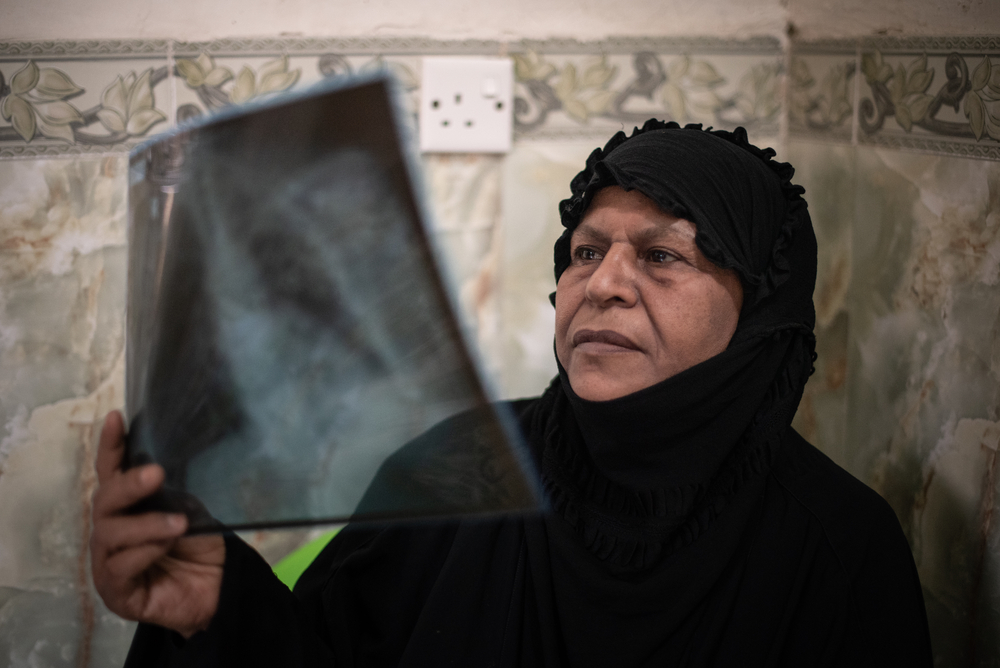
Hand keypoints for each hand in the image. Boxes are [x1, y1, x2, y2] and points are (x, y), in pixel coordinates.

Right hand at [90, 411, 225, 637]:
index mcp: (127, 506)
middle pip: (104, 500)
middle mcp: (111, 530)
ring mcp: (108, 561)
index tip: (117, 418)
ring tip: (178, 524)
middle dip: (128, 485)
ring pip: (111, 534)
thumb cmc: (198, 545)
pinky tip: (166, 546)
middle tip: (155, 474)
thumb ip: (171, 489)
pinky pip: (120, 567)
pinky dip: (145, 552)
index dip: (111, 446)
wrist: (217, 588)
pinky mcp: (115, 591)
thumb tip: (166, 461)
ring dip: (146, 525)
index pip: (111, 471)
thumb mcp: (189, 508)